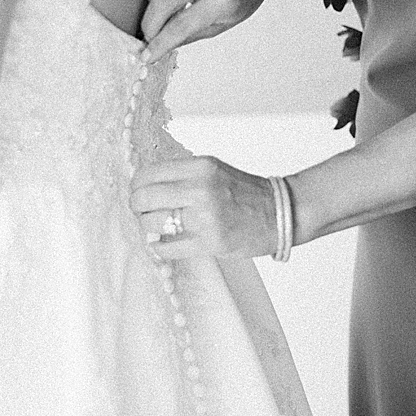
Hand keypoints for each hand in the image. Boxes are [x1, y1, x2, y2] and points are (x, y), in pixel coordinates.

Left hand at [130, 156, 276, 258]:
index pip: (149, 173)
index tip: (138, 192)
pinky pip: (168, 248)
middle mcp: (201, 189)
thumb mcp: (212, 169)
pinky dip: (159, 248)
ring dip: (146, 227)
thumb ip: (182, 174)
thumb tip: (144, 185)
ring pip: (152, 223)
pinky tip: (162, 244)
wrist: (278, 212)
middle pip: (144, 198)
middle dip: (136, 207)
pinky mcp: (210, 243)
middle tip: (140, 211)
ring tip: (153, 227)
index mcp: (200, 166)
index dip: (136, 185)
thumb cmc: (243, 192)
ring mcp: (205, 217)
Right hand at [140, 0, 272, 62]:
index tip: (146, 56)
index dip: (159, 43)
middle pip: (163, 1)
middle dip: (148, 23)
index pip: (181, 26)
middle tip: (148, 33)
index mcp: (222, 0)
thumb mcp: (224, 22)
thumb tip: (160, 46)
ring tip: (159, 6)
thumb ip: (192, 33)